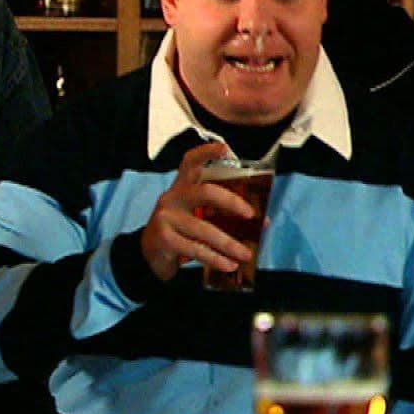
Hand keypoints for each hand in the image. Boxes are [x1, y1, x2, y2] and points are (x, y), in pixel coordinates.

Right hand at [139, 142, 257, 280]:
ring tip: (246, 254)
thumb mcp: (198, 217)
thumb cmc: (181, 231)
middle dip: (231, 202)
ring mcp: (166, 217)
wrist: (151, 254)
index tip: (225, 148)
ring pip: (203, 228)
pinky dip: (215, 258)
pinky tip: (228, 265)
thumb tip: (263, 222)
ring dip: (228, 243)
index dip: (206, 152)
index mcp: (182, 186)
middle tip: (251, 215)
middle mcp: (172, 196)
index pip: (190, 162)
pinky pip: (195, 248)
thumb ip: (223, 215)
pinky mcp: (163, 238)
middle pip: (204, 191)